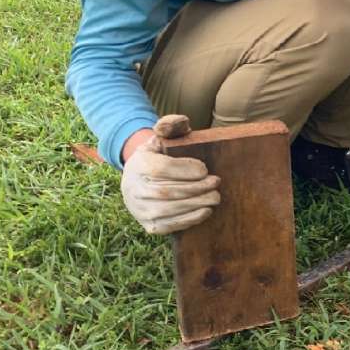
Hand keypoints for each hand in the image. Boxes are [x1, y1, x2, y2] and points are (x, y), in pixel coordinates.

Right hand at [120, 115, 220, 234]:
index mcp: (137, 165)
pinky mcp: (148, 225)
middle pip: (167, 192)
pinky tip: (205, 211)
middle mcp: (133, 189)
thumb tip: (182, 123)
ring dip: (196, 204)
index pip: (162, 169)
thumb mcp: (161, 137)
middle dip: (196, 188)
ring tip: (215, 197)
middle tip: (216, 183)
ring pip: (169, 209)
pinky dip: (189, 220)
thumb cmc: (157, 156)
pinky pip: (169, 226)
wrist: (138, 179)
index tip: (205, 169)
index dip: (185, 170)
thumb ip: (171, 125)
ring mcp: (139, 210)